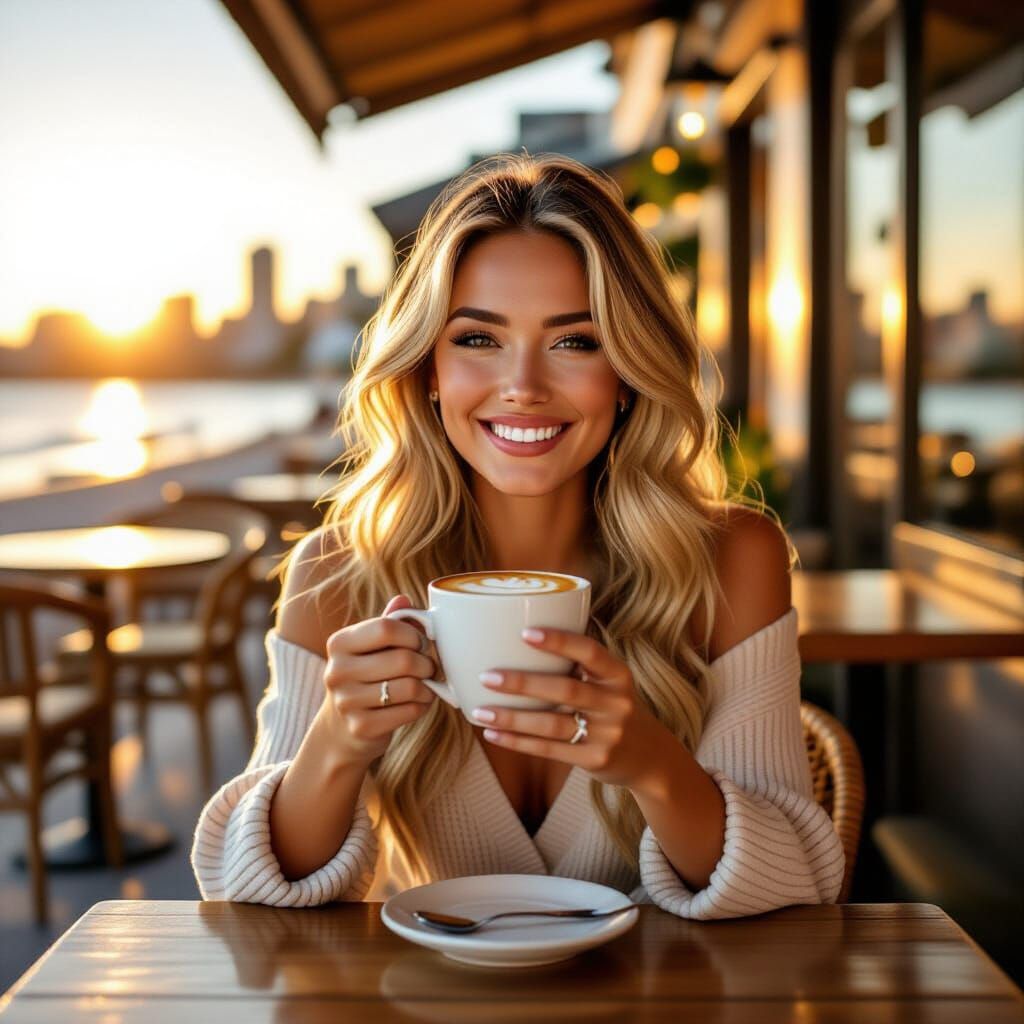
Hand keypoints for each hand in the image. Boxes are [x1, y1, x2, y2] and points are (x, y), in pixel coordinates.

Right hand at [319, 594, 435, 766]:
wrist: (342, 727)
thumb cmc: (366, 677)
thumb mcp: (371, 647)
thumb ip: (389, 623)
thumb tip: (404, 598)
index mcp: (340, 643)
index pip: (386, 628)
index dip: (414, 635)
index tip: (421, 643)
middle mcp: (337, 671)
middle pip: (403, 659)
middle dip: (427, 663)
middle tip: (429, 667)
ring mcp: (346, 702)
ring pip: (410, 687)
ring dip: (428, 687)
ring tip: (426, 686)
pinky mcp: (361, 727)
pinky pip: (410, 711)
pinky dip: (422, 706)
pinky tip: (417, 703)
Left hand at [473, 628, 670, 790]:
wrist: (649, 756)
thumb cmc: (612, 706)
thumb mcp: (608, 681)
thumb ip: (576, 665)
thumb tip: (514, 640)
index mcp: (618, 674)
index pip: (590, 651)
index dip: (559, 641)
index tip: (525, 633)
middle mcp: (616, 702)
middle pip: (565, 689)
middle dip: (523, 683)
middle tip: (487, 676)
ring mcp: (608, 733)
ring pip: (553, 724)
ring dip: (513, 718)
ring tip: (480, 712)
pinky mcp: (595, 759)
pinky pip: (550, 750)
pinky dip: (518, 742)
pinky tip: (493, 733)